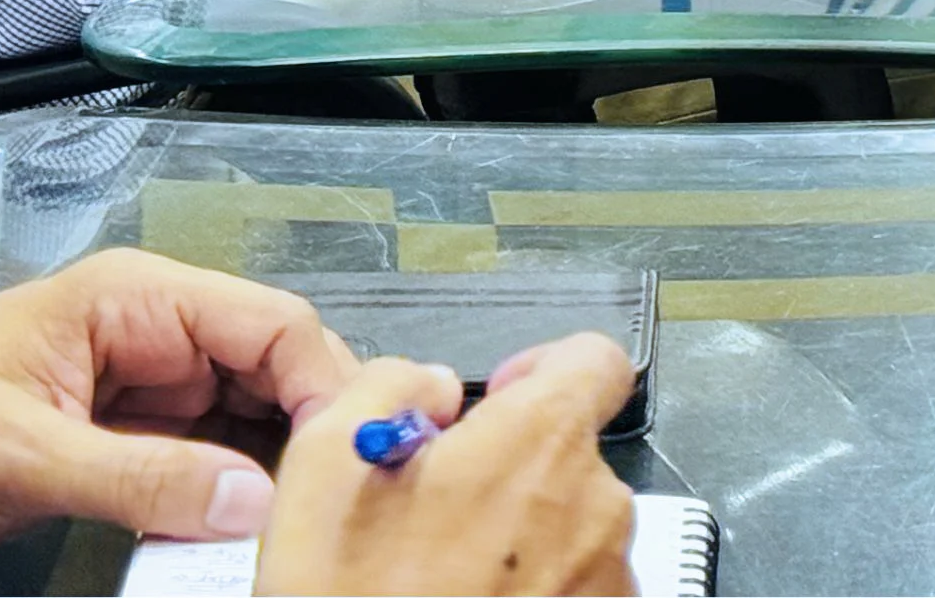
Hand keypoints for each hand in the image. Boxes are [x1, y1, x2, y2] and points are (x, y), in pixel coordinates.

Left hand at [0, 250, 353, 573]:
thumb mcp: (24, 454)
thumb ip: (138, 478)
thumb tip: (252, 504)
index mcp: (137, 299)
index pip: (267, 322)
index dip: (325, 381)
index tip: (355, 458)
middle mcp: (159, 335)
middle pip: (277, 371)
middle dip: (318, 431)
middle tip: (350, 504)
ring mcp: (151, 392)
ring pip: (256, 423)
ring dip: (282, 475)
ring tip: (315, 531)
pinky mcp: (135, 446)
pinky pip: (212, 468)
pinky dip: (237, 504)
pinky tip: (258, 543)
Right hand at [256, 333, 636, 596]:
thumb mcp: (327, 461)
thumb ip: (391, 383)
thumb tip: (429, 385)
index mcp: (540, 444)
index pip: (595, 360)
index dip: (542, 368)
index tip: (495, 405)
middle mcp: (596, 510)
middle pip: (571, 455)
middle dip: (512, 470)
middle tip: (438, 515)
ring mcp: (607, 589)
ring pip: (572, 532)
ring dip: (522, 542)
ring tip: (445, 582)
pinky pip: (574, 595)